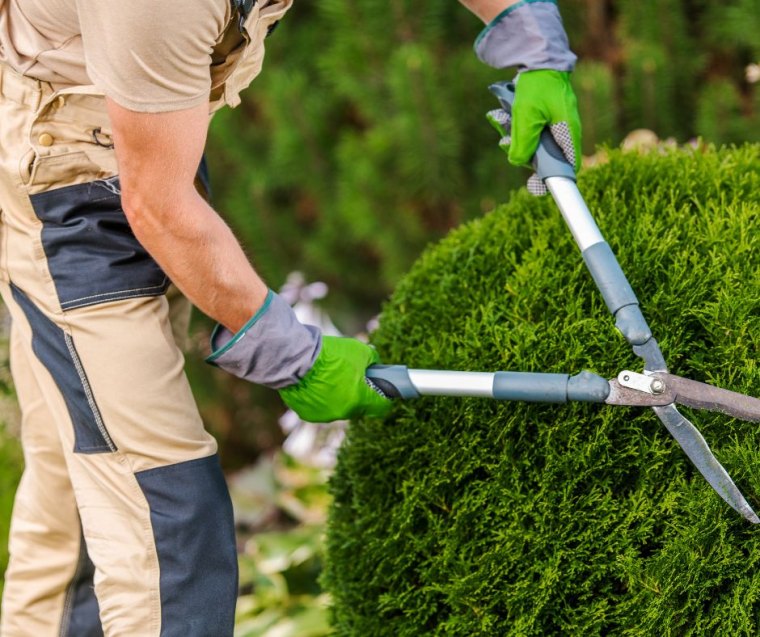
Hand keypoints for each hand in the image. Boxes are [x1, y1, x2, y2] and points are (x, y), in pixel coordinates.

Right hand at [279, 336, 391, 422]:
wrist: (296, 357)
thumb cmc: (330, 354)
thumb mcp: (359, 350)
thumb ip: (372, 360)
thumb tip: (375, 364)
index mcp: (360, 399)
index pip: (382, 407)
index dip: (384, 397)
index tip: (381, 390)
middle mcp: (344, 412)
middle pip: (359, 407)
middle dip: (359, 394)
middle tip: (353, 378)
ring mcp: (325, 416)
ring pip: (339, 408)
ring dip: (339, 397)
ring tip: (330, 378)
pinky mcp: (308, 415)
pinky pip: (320, 408)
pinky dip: (321, 399)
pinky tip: (315, 384)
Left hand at [487, 70, 580, 193]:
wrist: (537, 57)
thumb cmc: (537, 86)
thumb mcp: (526, 117)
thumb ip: (522, 144)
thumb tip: (518, 162)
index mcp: (569, 132)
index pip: (569, 166)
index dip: (553, 179)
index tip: (535, 185)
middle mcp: (564, 130)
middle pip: (543, 157)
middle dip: (521, 151)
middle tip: (506, 141)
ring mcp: (553, 123)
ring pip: (531, 142)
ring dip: (512, 135)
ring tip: (500, 119)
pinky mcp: (543, 115)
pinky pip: (527, 129)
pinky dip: (513, 125)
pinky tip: (500, 114)